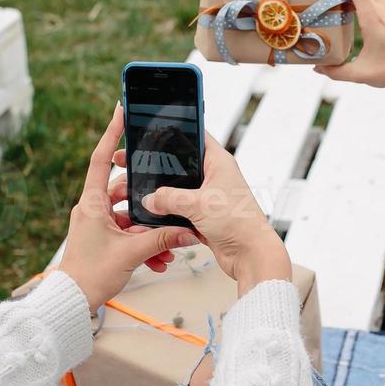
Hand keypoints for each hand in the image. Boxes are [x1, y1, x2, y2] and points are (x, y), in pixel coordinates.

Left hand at [58, 105, 200, 313]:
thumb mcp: (131, 254)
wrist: (72, 302)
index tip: (121, 111)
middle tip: (168, 205)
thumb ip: (162, 239)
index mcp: (92, 203)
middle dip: (150, 204)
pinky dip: (144, 244)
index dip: (112, 134)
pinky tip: (159, 260)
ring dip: (150, 232)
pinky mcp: (103, 240)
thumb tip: (188, 231)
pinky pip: (128, 234)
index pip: (101, 159)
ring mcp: (97, 225)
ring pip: (131, 218)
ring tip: (167, 248)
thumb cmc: (90, 276)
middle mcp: (93, 209)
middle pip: (126, 192)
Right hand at [137, 135, 290, 294]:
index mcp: (218, 162)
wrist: (251, 255)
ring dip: (162, 194)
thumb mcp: (198, 204)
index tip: (149, 130)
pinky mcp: (204, 216)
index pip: (195, 135)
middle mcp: (214, 176)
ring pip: (178, 189)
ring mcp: (209, 196)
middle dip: (158, 167)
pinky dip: (167, 213)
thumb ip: (169, 198)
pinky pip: (180, 210)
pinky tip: (150, 215)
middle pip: (180, 164)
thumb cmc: (238, 223)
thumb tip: (149, 199)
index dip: (174, 130)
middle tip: (132, 164)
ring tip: (136, 191)